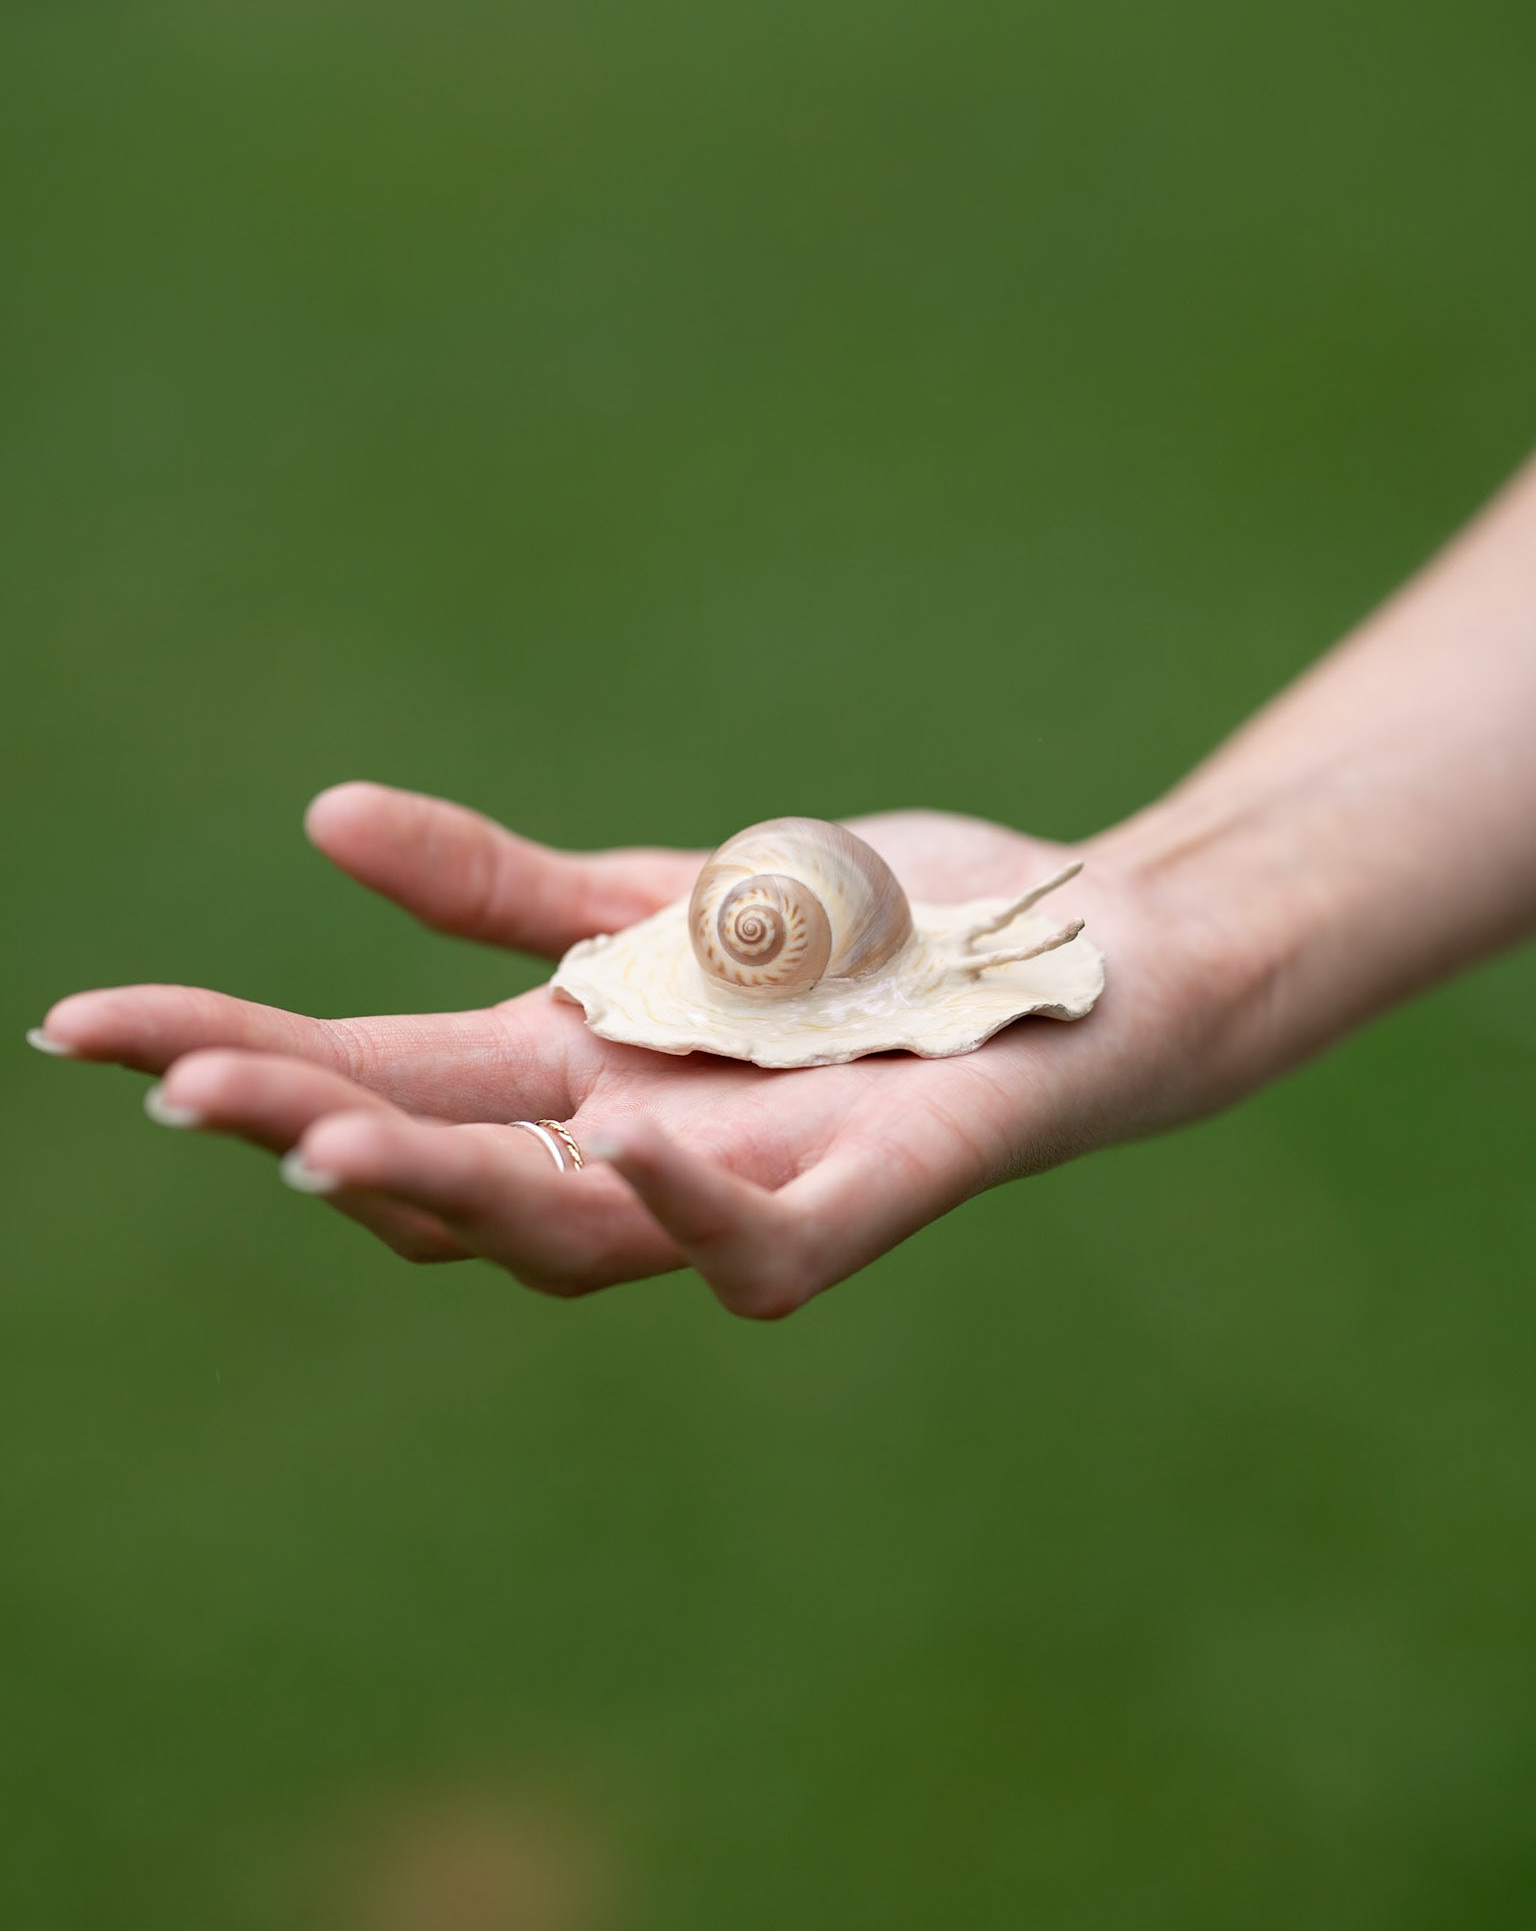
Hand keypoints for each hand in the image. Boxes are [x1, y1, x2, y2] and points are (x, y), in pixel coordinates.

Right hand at [33, 784, 1248, 1316]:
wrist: (1093, 950)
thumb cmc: (889, 934)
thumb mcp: (673, 892)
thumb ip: (510, 887)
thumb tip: (322, 818)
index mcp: (576, 1065)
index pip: (375, 1068)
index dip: (235, 1051)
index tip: (81, 1023)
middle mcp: (636, 1142)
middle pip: (441, 1166)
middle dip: (307, 1126)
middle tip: (183, 1085)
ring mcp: (750, 1184)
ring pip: (565, 1239)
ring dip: (449, 1189)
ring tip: (326, 1134)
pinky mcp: (874, 1199)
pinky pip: (760, 1248)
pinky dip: (680, 1202)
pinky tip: (608, 1135)